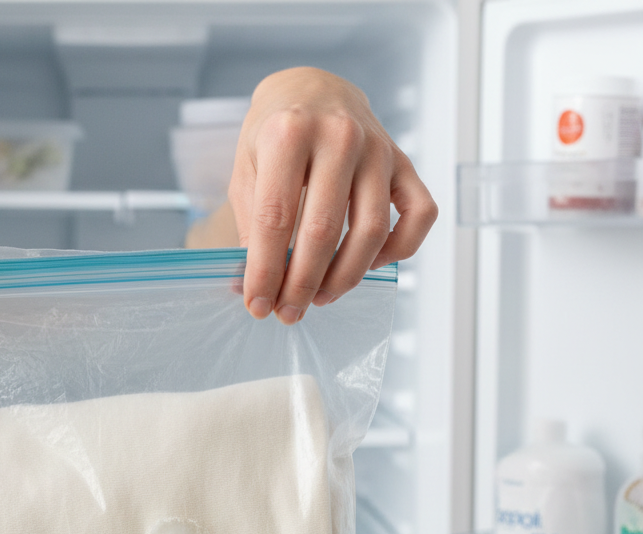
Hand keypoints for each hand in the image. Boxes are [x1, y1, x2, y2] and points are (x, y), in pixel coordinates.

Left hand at [228, 68, 436, 323]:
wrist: (313, 89)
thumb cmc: (275, 134)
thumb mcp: (247, 170)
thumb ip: (250, 226)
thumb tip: (250, 286)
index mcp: (289, 134)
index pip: (275, 219)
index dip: (265, 272)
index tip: (258, 305)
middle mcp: (339, 136)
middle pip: (324, 232)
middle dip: (302, 284)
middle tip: (288, 312)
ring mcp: (378, 148)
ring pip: (371, 232)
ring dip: (344, 277)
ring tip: (319, 298)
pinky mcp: (404, 161)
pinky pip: (419, 215)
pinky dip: (399, 249)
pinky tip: (368, 265)